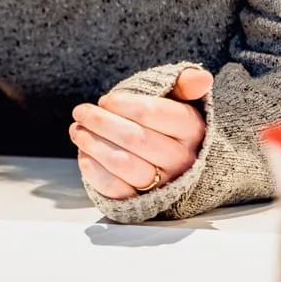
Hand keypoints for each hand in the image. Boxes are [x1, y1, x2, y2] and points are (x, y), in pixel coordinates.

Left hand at [71, 68, 213, 199]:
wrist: (173, 164)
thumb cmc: (168, 123)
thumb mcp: (179, 98)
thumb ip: (186, 83)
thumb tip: (202, 79)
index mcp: (192, 129)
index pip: (153, 113)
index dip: (122, 104)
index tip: (105, 100)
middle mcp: (181, 159)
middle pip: (135, 138)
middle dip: (102, 122)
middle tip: (81, 111)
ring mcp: (164, 183)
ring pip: (123, 164)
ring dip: (93, 144)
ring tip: (77, 130)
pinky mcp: (143, 202)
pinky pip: (115, 189)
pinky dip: (94, 170)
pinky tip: (84, 153)